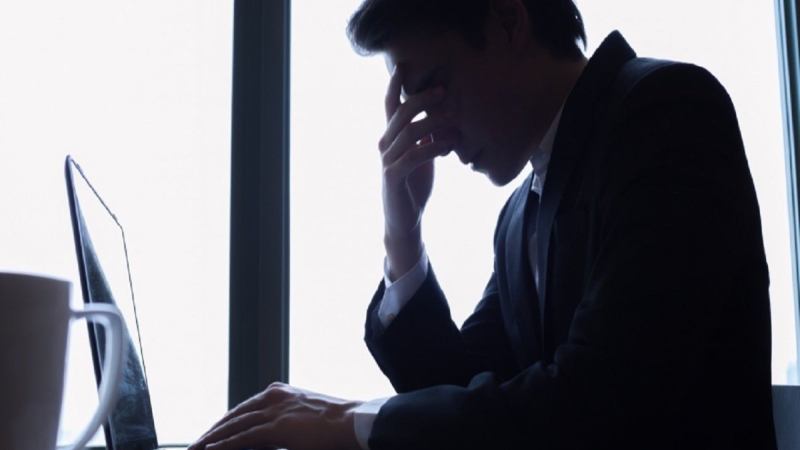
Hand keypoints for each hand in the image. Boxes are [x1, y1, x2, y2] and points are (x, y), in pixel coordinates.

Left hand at [188, 382, 361, 449]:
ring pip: (234, 425)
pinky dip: (224, 444)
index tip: (211, 434)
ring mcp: (274, 411)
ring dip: (212, 439)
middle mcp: (273, 397)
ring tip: (196, 448)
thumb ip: (286, 422)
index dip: (225, 423)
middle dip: (212, 431)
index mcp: (279, 393)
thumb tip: (274, 435)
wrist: (354, 422)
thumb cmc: (337, 423)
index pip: (243, 409)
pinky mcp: (277, 427)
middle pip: (234, 415)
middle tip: (194, 444)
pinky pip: (243, 437)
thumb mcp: (306, 417)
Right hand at [380, 68, 457, 276]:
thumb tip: (444, 115)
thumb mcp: (424, 156)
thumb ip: (428, 136)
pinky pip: (413, 156)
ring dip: (434, 123)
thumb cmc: (414, 186)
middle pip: (400, 114)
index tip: (404, 65)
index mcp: (391, 137)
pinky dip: (433, 147)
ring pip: (408, 133)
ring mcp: (387, 161)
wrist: (404, 221)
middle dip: (421, 99)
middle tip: (443, 90)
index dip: (395, 85)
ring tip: (455, 120)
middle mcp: (385, 145)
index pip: (390, 106)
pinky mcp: (393, 177)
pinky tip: (450, 145)